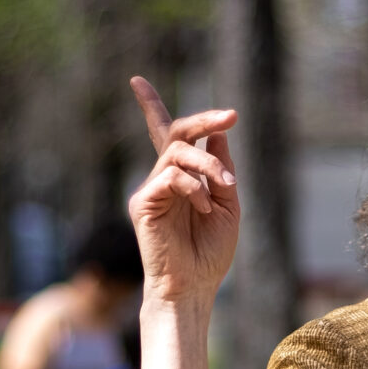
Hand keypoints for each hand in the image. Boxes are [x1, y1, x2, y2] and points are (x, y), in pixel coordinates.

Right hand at [126, 77, 240, 311]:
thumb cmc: (210, 253)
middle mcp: (162, 179)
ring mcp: (151, 190)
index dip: (150, 106)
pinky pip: (170, 177)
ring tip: (226, 188)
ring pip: (178, 153)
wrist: (193, 287)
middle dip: (203, 119)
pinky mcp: (143, 204)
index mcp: (182, 179)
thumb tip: (217, 134)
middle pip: (176, 133)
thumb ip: (222, 170)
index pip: (167, 136)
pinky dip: (194, 188)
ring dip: (209, 166)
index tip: (136, 81)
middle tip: (231, 116)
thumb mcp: (228, 205)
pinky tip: (204, 209)